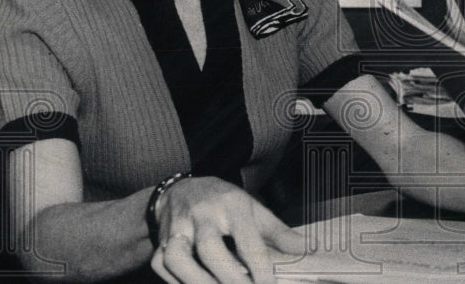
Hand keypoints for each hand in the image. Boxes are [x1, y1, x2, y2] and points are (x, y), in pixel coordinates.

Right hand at [149, 176, 302, 283]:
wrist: (180, 190)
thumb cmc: (223, 202)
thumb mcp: (254, 209)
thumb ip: (278, 232)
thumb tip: (305, 248)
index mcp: (231, 204)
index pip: (247, 238)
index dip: (259, 267)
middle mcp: (202, 214)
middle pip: (210, 248)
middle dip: (228, 277)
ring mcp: (177, 228)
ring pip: (178, 257)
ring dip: (197, 282)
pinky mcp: (159, 243)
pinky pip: (163, 266)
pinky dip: (178, 283)